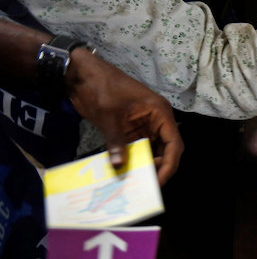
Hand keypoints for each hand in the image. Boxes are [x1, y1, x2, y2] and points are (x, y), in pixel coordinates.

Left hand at [65, 48, 182, 183]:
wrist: (81, 72)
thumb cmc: (102, 87)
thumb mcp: (109, 114)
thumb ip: (116, 141)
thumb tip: (118, 166)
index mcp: (160, 114)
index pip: (173, 144)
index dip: (169, 165)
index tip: (158, 182)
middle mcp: (156, 122)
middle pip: (164, 151)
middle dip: (157, 168)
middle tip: (144, 186)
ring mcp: (142, 126)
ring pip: (149, 152)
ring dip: (143, 166)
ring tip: (133, 183)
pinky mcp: (127, 130)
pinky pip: (133, 149)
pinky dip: (129, 161)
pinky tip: (122, 173)